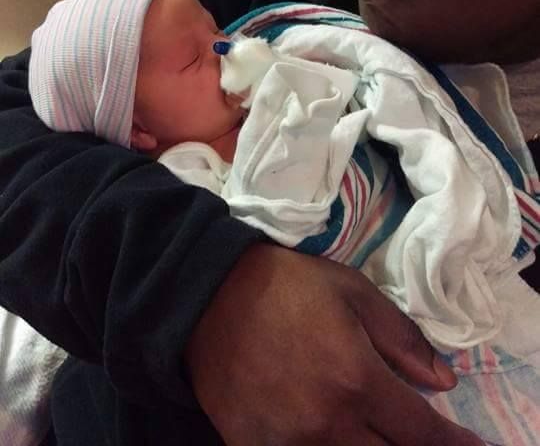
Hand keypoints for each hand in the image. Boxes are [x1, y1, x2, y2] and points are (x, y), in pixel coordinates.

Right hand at [185, 243, 483, 444]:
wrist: (206, 296)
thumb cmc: (286, 286)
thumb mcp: (352, 293)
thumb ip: (401, 339)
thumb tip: (443, 383)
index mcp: (356, 379)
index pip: (422, 432)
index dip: (454, 444)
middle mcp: (328, 423)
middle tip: (410, 432)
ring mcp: (290, 445)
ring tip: (369, 427)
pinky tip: (330, 432)